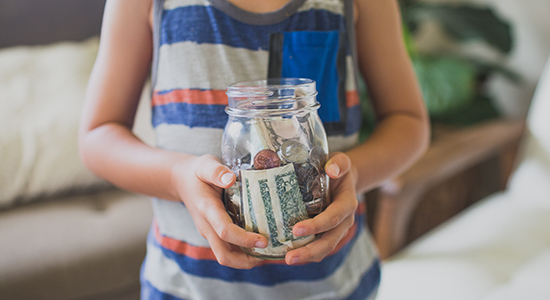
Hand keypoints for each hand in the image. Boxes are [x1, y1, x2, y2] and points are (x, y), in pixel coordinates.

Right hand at [171, 154, 267, 268]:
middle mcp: (207, 226)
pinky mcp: (214, 234)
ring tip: (268, 252)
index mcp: (207, 209)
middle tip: (269, 252)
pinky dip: (243, 253)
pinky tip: (260, 245)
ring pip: (226, 256)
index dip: (244, 239)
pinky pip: (228, 249)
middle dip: (247, 260)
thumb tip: (231, 178)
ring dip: (246, 260)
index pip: (224, 231)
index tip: (264, 240)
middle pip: (224, 255)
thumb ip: (217, 171)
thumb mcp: (206, 165)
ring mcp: (209, 232)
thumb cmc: (197, 172)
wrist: (181, 180)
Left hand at [285, 152, 357, 264]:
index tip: (296, 229)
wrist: (342, 176)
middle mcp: (344, 220)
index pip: (334, 218)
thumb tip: (332, 169)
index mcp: (347, 203)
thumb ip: (339, 163)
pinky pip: (318, 247)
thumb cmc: (338, 168)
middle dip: (310, 251)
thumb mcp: (341, 160)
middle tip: (289, 257)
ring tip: (287, 260)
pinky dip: (305, 252)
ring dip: (307, 256)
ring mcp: (336, 229)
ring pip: (324, 248)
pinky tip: (286, 254)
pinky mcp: (327, 233)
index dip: (317, 226)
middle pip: (329, 241)